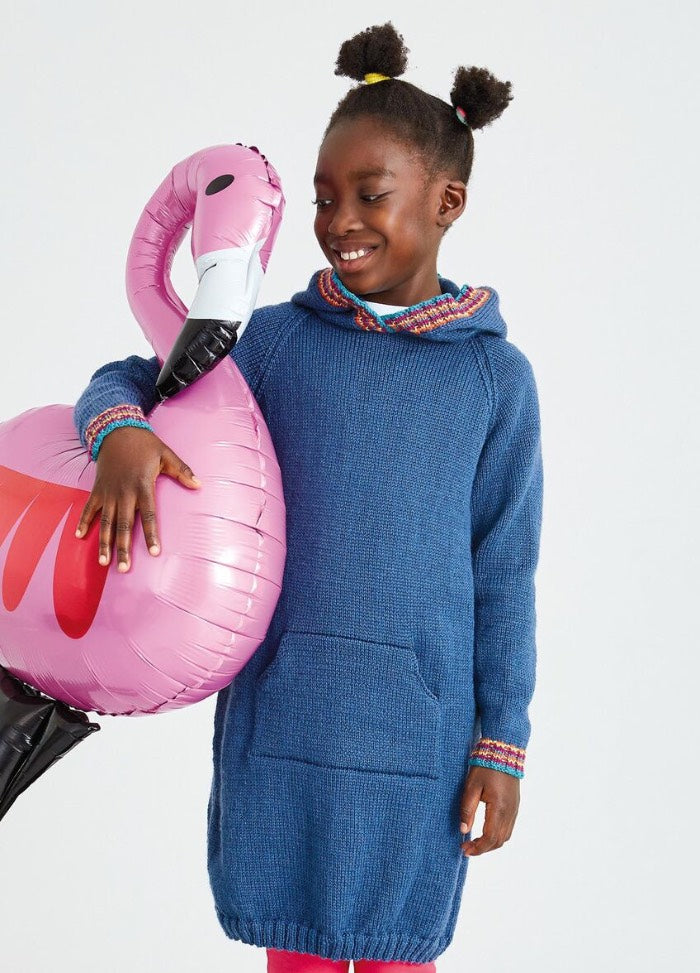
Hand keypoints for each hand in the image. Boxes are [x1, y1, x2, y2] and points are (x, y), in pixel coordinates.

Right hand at [74, 425, 200, 572]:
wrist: (116, 430)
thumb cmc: (145, 444)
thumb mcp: (166, 454)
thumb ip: (182, 472)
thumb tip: (200, 485)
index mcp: (142, 486)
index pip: (148, 516)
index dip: (151, 535)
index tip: (154, 553)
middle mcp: (124, 493)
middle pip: (123, 526)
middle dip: (123, 548)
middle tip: (123, 569)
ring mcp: (108, 492)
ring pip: (105, 522)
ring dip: (103, 543)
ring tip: (103, 562)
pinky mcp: (97, 489)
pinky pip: (89, 509)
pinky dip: (83, 522)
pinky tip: (79, 537)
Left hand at [459, 764, 519, 855]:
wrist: (504, 751)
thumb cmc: (485, 767)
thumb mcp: (471, 787)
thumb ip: (467, 810)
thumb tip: (464, 830)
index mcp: (499, 808)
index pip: (490, 838)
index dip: (477, 848)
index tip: (464, 849)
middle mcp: (510, 812)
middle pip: (499, 841)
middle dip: (483, 849)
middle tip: (466, 849)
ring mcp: (514, 809)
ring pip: (505, 837)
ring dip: (491, 844)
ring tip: (475, 843)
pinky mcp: (515, 806)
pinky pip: (508, 828)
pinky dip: (497, 835)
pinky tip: (486, 832)